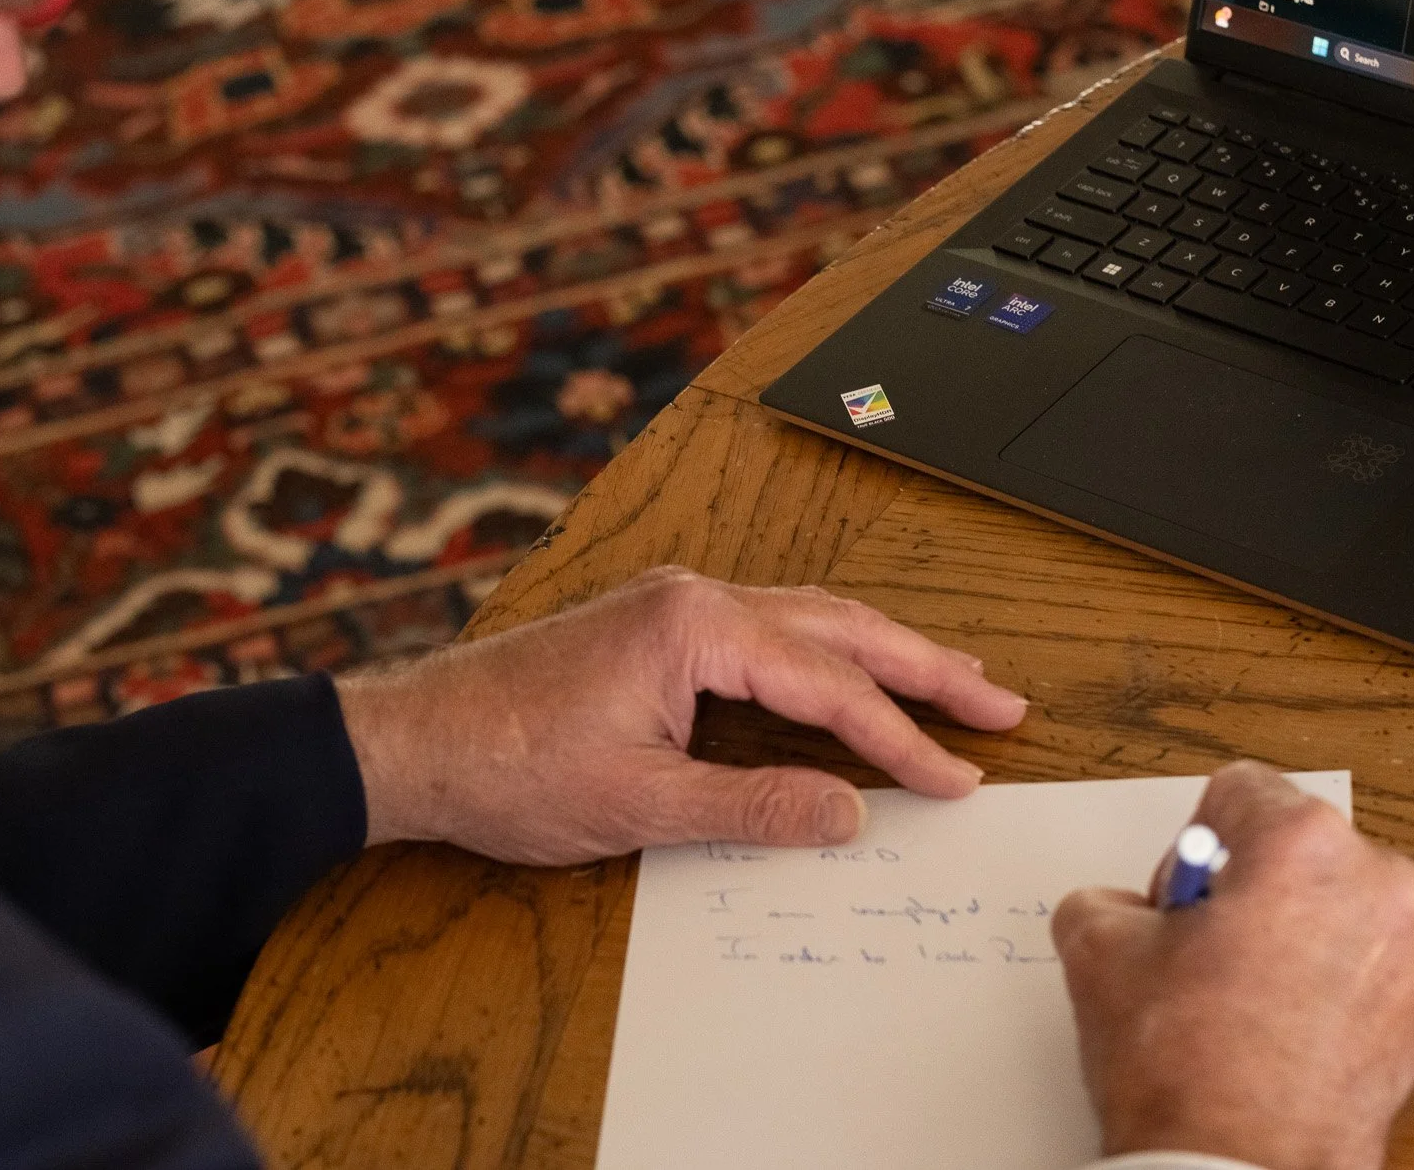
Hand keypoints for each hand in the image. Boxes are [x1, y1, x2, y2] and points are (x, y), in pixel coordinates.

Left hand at [333, 566, 1027, 864]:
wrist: (415, 742)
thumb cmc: (507, 766)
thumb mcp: (638, 803)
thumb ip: (753, 805)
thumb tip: (849, 814)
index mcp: (693, 629)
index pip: (829, 685)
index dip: (902, 739)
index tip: (959, 777)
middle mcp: (690, 600)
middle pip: (837, 627)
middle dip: (923, 666)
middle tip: (998, 701)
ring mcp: (671, 606)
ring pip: (806, 619)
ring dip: (880, 651)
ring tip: (950, 680)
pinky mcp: (655, 626)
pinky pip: (767, 628)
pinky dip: (825, 652)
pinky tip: (849, 674)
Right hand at [1051, 762, 1413, 1169]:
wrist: (1235, 1167)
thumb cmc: (1183, 1059)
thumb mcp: (1096, 947)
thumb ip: (1109, 898)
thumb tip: (1129, 912)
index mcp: (1303, 843)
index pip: (1238, 791)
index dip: (1190, 844)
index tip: (1179, 899)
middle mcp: (1377, 882)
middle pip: (1296, 847)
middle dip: (1249, 887)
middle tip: (1204, 951)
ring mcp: (1413, 955)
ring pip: (1335, 907)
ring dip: (1291, 934)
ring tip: (1240, 1001)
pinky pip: (1365, 969)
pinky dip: (1326, 987)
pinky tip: (1277, 1034)